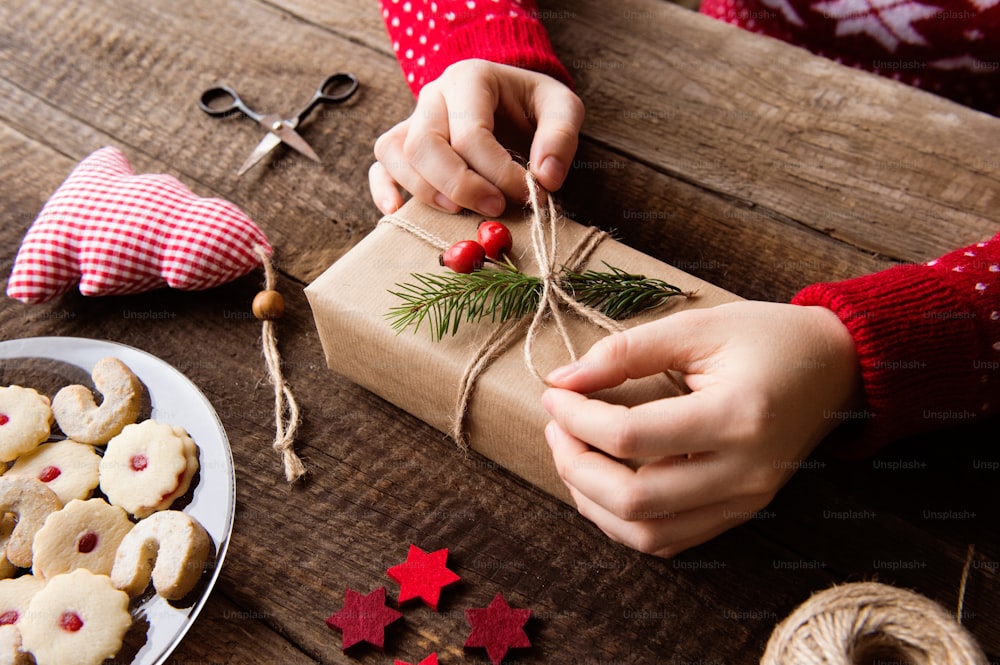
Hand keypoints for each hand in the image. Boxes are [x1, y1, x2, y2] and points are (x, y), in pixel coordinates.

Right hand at [369, 59, 583, 215]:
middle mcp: (433, 96)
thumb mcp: (562, 108)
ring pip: (397, 155)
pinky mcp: (403, 146)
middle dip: (460, 185)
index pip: (471, 134)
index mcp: (469, 79)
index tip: (529, 195)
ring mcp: (412, 120)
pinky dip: (383, 190)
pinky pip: (380, 166)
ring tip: (460, 212)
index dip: (499, 173)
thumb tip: (545, 179)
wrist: (512, 101)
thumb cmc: (534, 106)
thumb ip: (560, 138)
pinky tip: (398, 212)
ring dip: (426, 191)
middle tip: (495, 208)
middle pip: (425, 144)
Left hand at [541, 301, 861, 556]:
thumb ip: (626, 351)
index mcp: (736, 417)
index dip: (578, 418)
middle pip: (634, 500)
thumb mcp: (698, 328)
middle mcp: (743, 473)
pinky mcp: (740, 513)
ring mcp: (744, 501)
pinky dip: (624, 520)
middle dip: (575, 466)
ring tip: (573, 455)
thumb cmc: (767, 338)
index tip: (554, 393)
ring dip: (593, 502)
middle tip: (557, 428)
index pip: (632, 437)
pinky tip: (603, 483)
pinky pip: (669, 540)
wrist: (836, 368)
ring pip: (647, 535)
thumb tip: (563, 381)